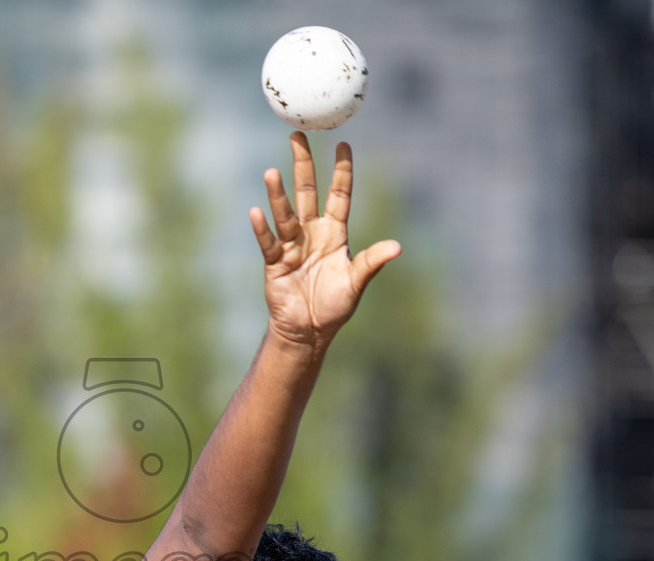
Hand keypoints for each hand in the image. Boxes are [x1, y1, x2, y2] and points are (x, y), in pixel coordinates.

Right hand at [250, 132, 400, 351]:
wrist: (309, 331)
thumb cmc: (334, 306)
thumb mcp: (356, 282)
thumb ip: (372, 262)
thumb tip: (396, 247)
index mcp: (334, 233)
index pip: (338, 195)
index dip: (341, 170)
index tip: (343, 144)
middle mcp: (312, 233)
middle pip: (307, 192)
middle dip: (303, 164)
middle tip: (297, 136)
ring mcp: (291, 245)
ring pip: (285, 214)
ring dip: (278, 194)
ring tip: (271, 172)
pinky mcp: (274, 262)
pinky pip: (268, 242)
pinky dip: (262, 229)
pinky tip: (256, 213)